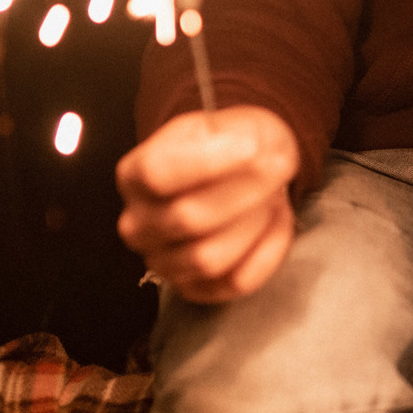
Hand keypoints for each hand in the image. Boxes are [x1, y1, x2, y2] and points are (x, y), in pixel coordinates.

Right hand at [116, 107, 299, 302]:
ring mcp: (162, 261)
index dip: (209, 162)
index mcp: (133, 176)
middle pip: (188, 218)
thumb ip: (232, 137)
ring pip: (210, 258)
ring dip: (255, 222)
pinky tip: (274, 221)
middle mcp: (138, 224)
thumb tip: (250, 151)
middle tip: (278, 166)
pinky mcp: (194, 289)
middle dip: (245, 191)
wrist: (237, 172)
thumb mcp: (225, 123)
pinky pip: (237, 281)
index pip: (157, 174)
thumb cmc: (226, 148)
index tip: (251, 146)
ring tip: (272, 195)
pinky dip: (267, 250)